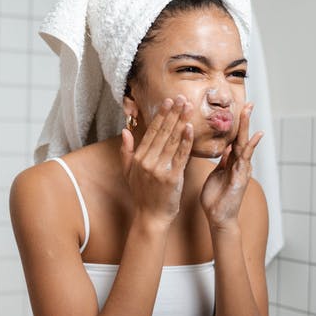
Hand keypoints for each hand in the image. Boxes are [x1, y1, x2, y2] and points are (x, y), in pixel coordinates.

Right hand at [120, 95, 193, 223]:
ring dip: (181, 122)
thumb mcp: (129, 173)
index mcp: (139, 158)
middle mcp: (148, 161)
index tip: (168, 101)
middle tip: (181, 98)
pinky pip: (180, 156)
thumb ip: (126, 151)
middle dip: (173, 114)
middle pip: (163, 132)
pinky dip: (186, 141)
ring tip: (188, 107)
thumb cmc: (142, 195)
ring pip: (172, 140)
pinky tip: (190, 128)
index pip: (151, 132)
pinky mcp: (171, 177)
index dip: (160, 115)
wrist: (151, 217)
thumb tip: (125, 131)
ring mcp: (159, 169)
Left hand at [200, 103, 262, 230]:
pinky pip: (244, 159)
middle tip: (249, 103)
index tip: (239, 109)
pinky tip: (255, 136)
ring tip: (249, 111)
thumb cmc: (216, 198)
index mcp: (231, 162)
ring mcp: (241, 170)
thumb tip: (225, 148)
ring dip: (247, 127)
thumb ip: (223, 162)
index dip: (236, 125)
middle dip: (245, 121)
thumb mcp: (217, 175)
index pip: (234, 139)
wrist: (218, 218)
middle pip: (241, 138)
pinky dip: (249, 147)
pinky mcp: (240, 177)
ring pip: (244, 144)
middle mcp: (239, 164)